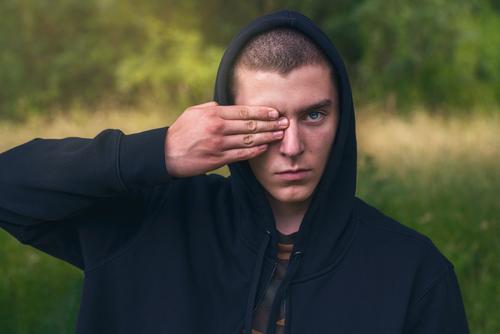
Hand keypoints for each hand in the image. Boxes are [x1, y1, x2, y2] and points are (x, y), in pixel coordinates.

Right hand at [165, 101, 288, 177]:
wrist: (166, 153)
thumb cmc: (180, 131)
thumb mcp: (193, 112)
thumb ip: (212, 107)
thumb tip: (226, 105)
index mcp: (213, 114)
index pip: (244, 111)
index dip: (262, 112)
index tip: (275, 112)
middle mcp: (218, 128)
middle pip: (250, 125)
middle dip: (270, 124)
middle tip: (285, 122)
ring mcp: (218, 145)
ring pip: (249, 140)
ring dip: (267, 137)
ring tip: (280, 135)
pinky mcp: (217, 159)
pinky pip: (241, 154)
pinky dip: (255, 151)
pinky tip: (265, 147)